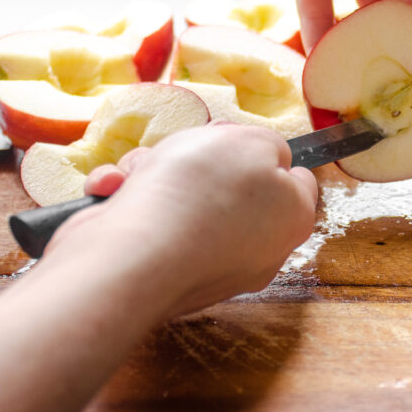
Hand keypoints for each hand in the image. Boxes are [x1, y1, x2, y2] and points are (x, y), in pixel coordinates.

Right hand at [53, 123, 317, 316]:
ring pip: (183, 197)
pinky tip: (114, 193)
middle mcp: (257, 250)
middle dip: (199, 159)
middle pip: (233, 185)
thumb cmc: (201, 193)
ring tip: (140, 174)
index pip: (297, 181)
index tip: (240, 143)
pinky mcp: (159, 269)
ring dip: (153, 173)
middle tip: (185, 152)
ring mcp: (207, 265)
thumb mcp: (254, 142)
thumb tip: (267, 159)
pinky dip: (127, 198)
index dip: (269, 153)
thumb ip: (270, 145)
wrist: (132, 256)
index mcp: (292, 220)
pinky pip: (148, 220)